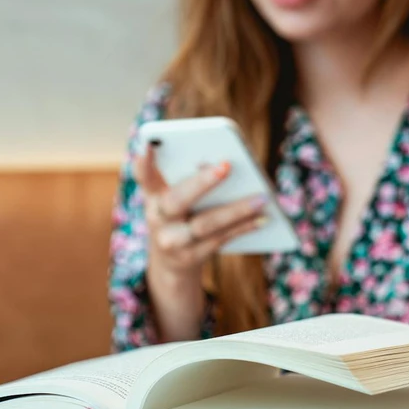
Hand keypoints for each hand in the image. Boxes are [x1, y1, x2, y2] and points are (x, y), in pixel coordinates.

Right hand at [132, 141, 268, 284]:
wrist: (170, 264)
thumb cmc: (179, 217)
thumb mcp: (172, 198)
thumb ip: (188, 178)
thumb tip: (222, 165)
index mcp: (152, 196)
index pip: (145, 176)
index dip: (144, 163)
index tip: (150, 143)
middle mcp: (156, 218)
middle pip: (177, 200)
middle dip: (201, 182)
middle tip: (226, 166)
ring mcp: (172, 242)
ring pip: (204, 224)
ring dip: (236, 210)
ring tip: (262, 197)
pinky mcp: (190, 258)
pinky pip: (220, 239)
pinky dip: (243, 227)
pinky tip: (263, 218)